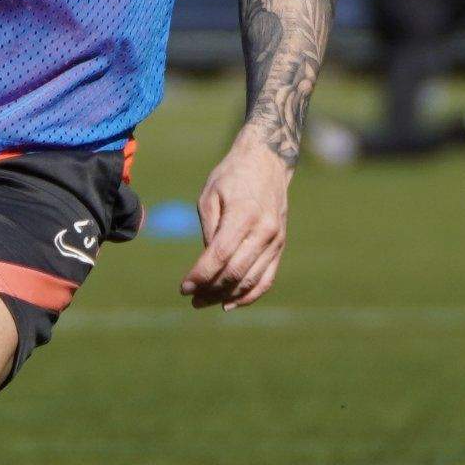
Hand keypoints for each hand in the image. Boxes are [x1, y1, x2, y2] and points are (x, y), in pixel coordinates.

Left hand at [182, 129, 292, 307]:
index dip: (201, 275)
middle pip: (236, 272)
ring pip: (251, 280)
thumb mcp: (210, 196)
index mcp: (243, 214)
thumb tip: (206, 266)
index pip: (220, 255)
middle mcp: (264, 230)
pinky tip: (230, 303)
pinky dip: (250, 295)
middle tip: (192, 298)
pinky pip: (267, 279)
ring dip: (227, 296)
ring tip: (205, 302)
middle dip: (211, 290)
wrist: (267, 161)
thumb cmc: (231, 176)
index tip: (184, 288)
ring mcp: (275, 240)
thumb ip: (209, 231)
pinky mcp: (280, 245)